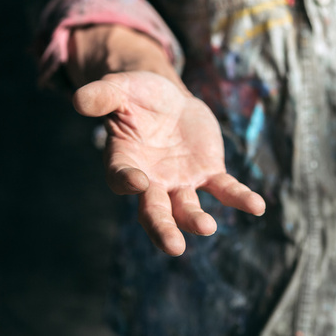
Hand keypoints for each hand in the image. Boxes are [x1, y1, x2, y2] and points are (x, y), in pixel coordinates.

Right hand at [73, 71, 265, 255]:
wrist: (169, 98)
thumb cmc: (137, 94)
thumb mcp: (119, 88)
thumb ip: (102, 95)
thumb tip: (78, 98)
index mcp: (124, 161)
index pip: (121, 178)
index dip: (127, 182)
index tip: (137, 184)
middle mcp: (151, 180)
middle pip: (154, 211)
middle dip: (163, 229)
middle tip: (173, 247)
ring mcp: (181, 181)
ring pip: (188, 208)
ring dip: (196, 220)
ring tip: (208, 228)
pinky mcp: (208, 173)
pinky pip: (225, 189)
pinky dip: (240, 198)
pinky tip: (257, 206)